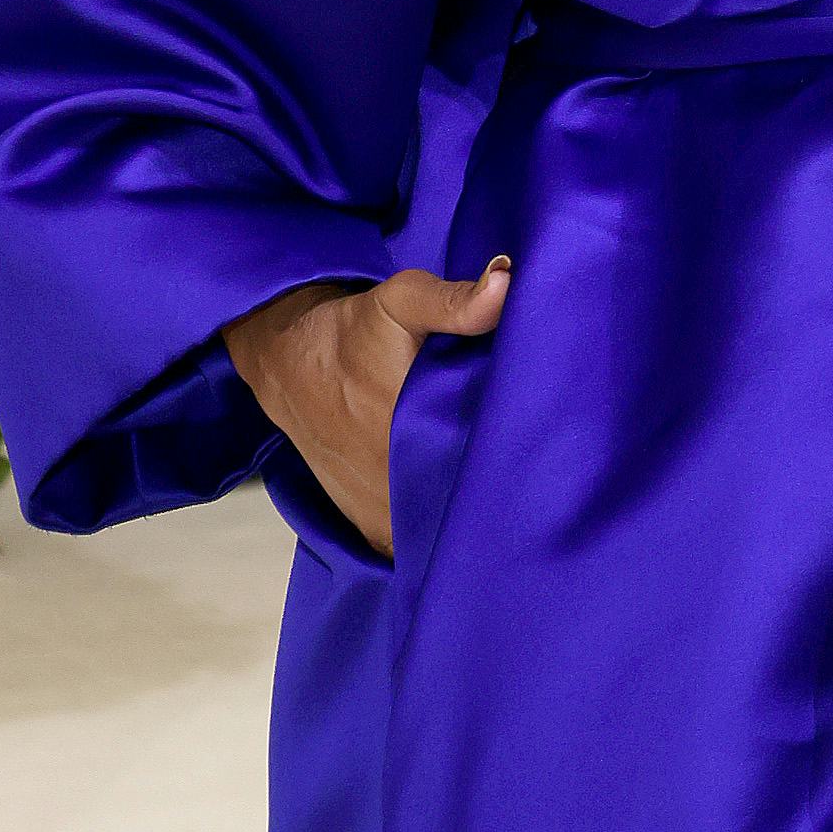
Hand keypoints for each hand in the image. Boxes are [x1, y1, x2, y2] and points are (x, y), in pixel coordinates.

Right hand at [224, 258, 511, 552]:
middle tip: (529, 475)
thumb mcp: (401, 302)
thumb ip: (455, 301)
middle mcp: (398, 491)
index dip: (524, 471)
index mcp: (413, 440)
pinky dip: (437, 537)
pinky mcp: (370, 528)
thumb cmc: (352, 331)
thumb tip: (505, 282)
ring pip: (445, 539)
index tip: (545, 459)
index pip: (491, 480)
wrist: (287, 363)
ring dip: (469, 523)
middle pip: (473, 514)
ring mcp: (383, 518)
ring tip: (498, 495)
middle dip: (504, 500)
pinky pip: (417, 548)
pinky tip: (456, 511)